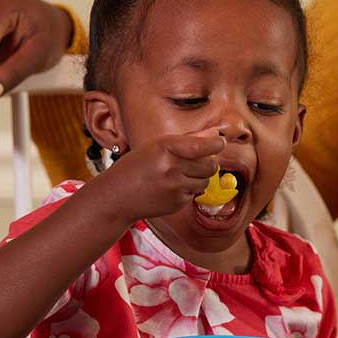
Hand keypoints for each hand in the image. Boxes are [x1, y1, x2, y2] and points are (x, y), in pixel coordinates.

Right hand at [98, 128, 224, 222]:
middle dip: (208, 162)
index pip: (201, 145)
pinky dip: (189, 190)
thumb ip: (187, 140)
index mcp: (165, 148)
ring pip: (205, 181)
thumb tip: (215, 134)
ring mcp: (175, 188)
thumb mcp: (156, 146)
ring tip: (180, 175)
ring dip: (199, 177)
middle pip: (209, 164)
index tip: (220, 143)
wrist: (117, 196)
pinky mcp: (177, 203)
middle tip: (196, 161)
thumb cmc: (136, 167)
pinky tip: (171, 188)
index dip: (216, 144)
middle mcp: (171, 168)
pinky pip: (195, 193)